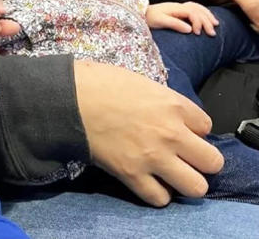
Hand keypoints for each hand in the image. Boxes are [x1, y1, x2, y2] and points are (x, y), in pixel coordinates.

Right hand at [74, 60, 222, 205]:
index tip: (179, 130)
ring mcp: (153, 157)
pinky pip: (160, 198)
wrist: (67, 98)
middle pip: (212, 162)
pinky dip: (156, 193)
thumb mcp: (140, 82)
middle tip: (182, 156)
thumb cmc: (98, 82)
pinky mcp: (132, 174)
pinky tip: (147, 181)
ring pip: (196, 187)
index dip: (193, 130)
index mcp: (173, 105)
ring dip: (184, 181)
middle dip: (200, 160)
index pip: (207, 127)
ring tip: (169, 174)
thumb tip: (167, 115)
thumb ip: (162, 101)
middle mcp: (171, 133)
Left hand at [145, 1, 217, 35]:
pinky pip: (195, 9)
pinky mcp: (180, 11)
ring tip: (216, 24)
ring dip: (208, 16)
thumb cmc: (149, 18)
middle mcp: (180, 6)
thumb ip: (175, 24)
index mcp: (176, 8)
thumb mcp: (160, 22)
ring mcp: (180, 7)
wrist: (142, 13)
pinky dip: (203, 13)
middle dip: (207, 21)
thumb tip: (190, 29)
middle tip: (212, 33)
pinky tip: (207, 17)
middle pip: (198, 10)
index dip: (197, 22)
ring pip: (198, 8)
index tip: (197, 33)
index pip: (192, 13)